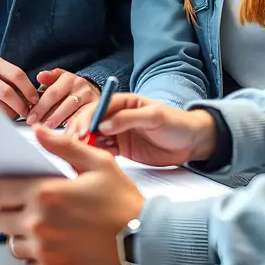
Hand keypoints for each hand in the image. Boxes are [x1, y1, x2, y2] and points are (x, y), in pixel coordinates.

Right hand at [0, 57, 37, 119]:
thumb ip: (12, 78)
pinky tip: (3, 116)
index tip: (35, 100)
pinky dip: (0, 117)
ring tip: (15, 114)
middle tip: (27, 112)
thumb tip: (32, 97)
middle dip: (20, 106)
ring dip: (11, 114)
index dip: (29, 90)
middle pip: (7, 93)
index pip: (17, 75)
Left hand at [0, 127, 143, 264]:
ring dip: (23, 234)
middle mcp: (39, 224)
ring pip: (12, 242)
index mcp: (46, 193)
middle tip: (31, 206)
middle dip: (10, 210)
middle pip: (0, 219)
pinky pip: (28, 263)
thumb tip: (39, 131)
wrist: (143, 239)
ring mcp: (44, 251)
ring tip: (46, 225)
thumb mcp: (98, 163)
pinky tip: (56, 243)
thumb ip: (64, 146)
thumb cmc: (121, 201)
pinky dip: (37, 255)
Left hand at [27, 70, 99, 128]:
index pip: (52, 94)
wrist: (91, 92)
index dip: (40, 107)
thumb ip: (49, 78)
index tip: (31, 118)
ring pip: (74, 114)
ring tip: (49, 133)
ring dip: (61, 124)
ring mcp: (91, 98)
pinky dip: (75, 127)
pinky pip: (85, 120)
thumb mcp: (59, 79)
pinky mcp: (97, 109)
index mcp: (69, 78)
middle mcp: (82, 87)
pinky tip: (66, 134)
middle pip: (63, 105)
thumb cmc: (70, 88)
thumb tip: (40, 76)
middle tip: (38, 127)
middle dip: (48, 118)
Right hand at [65, 93, 217, 165]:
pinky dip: (93, 154)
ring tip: (74, 154)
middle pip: (92, 122)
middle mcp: (119, 116)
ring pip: (95, 137)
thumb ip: (130, 119)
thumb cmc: (177, 123)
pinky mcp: (122, 149)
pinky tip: (86, 161)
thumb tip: (104, 125)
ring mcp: (119, 133)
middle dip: (80, 131)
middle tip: (72, 144)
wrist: (192, 142)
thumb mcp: (156, 116)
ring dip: (84, 144)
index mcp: (126, 102)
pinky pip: (103, 151)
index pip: (100, 107)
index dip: (88, 118)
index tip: (80, 131)